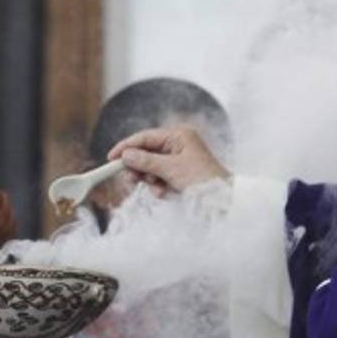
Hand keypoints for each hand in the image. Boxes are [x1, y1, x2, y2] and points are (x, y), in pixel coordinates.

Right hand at [106, 126, 230, 192]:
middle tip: (131, 179)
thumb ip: (146, 162)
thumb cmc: (203, 180)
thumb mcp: (171, 170)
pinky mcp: (180, 176)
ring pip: (152, 167)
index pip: (146, 137)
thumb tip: (126, 156)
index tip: (111, 158)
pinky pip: (160, 178)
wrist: (225, 201)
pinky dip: (159, 187)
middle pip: (147, 152)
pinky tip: (166, 193)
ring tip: (157, 188)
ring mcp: (179, 160)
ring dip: (150, 179)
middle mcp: (178, 145)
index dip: (127, 147)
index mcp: (179, 136)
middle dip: (139, 166)